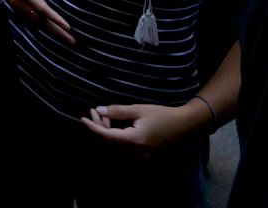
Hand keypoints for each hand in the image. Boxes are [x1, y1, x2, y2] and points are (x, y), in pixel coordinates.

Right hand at [0, 0, 73, 43]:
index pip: (41, 8)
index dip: (54, 18)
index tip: (67, 27)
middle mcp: (20, 3)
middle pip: (41, 21)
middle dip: (57, 32)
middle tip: (73, 41)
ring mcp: (17, 6)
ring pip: (36, 23)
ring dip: (50, 31)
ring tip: (65, 39)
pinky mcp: (16, 7)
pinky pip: (30, 20)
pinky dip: (40, 27)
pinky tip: (50, 31)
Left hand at [80, 102, 206, 152]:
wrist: (185, 126)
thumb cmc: (162, 115)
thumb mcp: (139, 109)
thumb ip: (118, 111)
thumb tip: (99, 110)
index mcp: (134, 140)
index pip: (107, 137)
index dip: (93, 128)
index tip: (83, 118)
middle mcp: (136, 153)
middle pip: (110, 143)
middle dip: (99, 128)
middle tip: (95, 112)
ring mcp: (141, 156)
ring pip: (116, 147)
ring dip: (107, 133)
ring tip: (104, 117)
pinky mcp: (144, 155)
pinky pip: (124, 149)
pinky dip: (116, 138)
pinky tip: (115, 125)